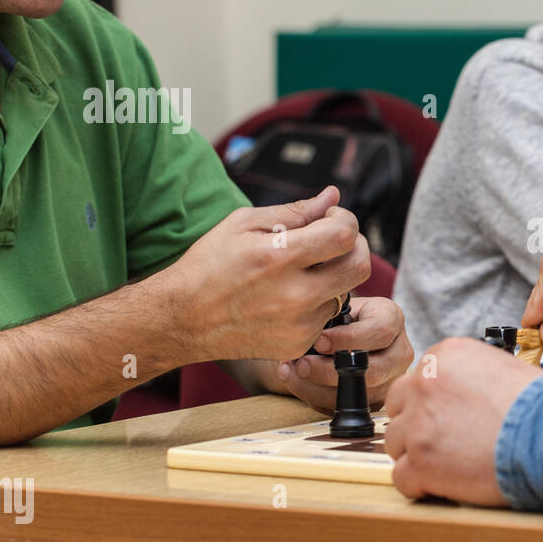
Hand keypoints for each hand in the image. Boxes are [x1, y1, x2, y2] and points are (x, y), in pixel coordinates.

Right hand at [164, 186, 373, 362]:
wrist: (182, 319)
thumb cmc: (210, 264)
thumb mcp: (244, 224)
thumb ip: (296, 211)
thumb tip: (333, 196)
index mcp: (280, 258)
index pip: (344, 235)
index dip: (345, 220)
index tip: (331, 218)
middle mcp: (295, 296)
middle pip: (360, 266)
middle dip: (354, 246)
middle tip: (333, 241)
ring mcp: (299, 325)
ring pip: (345, 291)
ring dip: (333, 276)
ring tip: (301, 271)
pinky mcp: (298, 345)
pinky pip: (327, 317)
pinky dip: (317, 302)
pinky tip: (289, 297)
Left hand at [275, 297, 413, 409]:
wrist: (344, 331)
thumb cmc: (339, 317)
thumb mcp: (337, 307)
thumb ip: (329, 317)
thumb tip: (310, 337)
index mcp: (392, 319)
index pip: (380, 332)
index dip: (347, 340)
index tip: (318, 341)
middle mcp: (400, 351)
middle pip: (374, 370)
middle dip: (330, 371)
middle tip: (301, 364)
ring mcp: (391, 379)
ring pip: (359, 394)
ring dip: (318, 388)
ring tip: (291, 373)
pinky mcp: (378, 399)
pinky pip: (348, 406)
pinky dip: (317, 398)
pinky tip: (299, 383)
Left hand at [383, 339, 542, 503]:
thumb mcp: (503, 369)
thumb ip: (470, 376)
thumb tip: (460, 393)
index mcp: (445, 356)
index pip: (417, 379)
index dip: (431, 403)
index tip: (447, 417)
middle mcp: (425, 383)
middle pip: (399, 407)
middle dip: (417, 425)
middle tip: (445, 441)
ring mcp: (419, 423)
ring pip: (396, 443)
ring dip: (417, 455)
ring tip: (450, 464)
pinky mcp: (420, 461)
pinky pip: (402, 477)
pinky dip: (420, 485)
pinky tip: (444, 484)